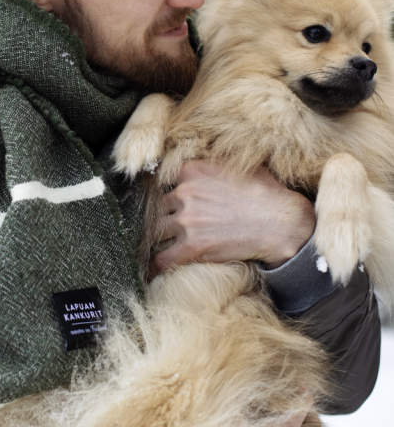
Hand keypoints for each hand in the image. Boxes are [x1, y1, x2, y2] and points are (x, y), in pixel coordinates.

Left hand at [150, 160, 314, 276]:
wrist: (282, 223)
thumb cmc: (265, 193)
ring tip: (155, 244)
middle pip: (157, 205)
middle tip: (163, 223)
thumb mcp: (235, 166)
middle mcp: (185, 193)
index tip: (165, 200)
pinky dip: (156, 265)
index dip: (163, 190)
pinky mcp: (193, 246)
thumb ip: (209, 166)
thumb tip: (200, 166)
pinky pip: (163, 258)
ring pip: (155, 230)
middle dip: (160, 215)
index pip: (162, 179)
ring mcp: (187, 220)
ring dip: (156, 238)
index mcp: (192, 171)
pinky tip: (153, 269)